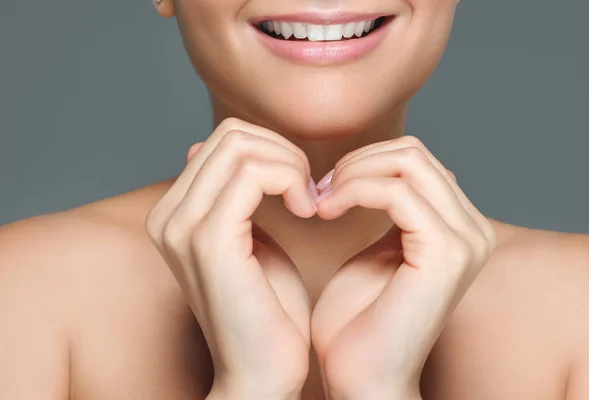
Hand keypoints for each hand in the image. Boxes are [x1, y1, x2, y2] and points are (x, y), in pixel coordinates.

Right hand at [145, 118, 318, 398]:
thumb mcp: (252, 239)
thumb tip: (219, 149)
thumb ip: (238, 196)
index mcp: (175, 214)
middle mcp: (168, 216)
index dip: (271, 150)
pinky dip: (290, 180)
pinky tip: (306, 211)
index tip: (299, 185)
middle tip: (307, 189)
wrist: (263, 372)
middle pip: (230, 135)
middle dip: (281, 151)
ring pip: (240, 147)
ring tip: (308, 202)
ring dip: (288, 165)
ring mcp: (182, 227)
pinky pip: (252, 175)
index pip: (221, 140)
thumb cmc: (268, 310)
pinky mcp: (209, 242)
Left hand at [310, 135, 495, 398]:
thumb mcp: (378, 247)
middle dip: (357, 163)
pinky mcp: (445, 254)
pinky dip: (353, 191)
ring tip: (321, 201)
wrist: (359, 376)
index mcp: (459, 227)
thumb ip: (391, 208)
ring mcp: (465, 241)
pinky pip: (396, 192)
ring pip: (407, 162)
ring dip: (353, 174)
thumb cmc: (359, 320)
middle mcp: (472, 230)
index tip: (324, 188)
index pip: (416, 159)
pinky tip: (326, 211)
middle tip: (319, 191)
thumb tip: (381, 169)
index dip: (365, 162)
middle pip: (414, 153)